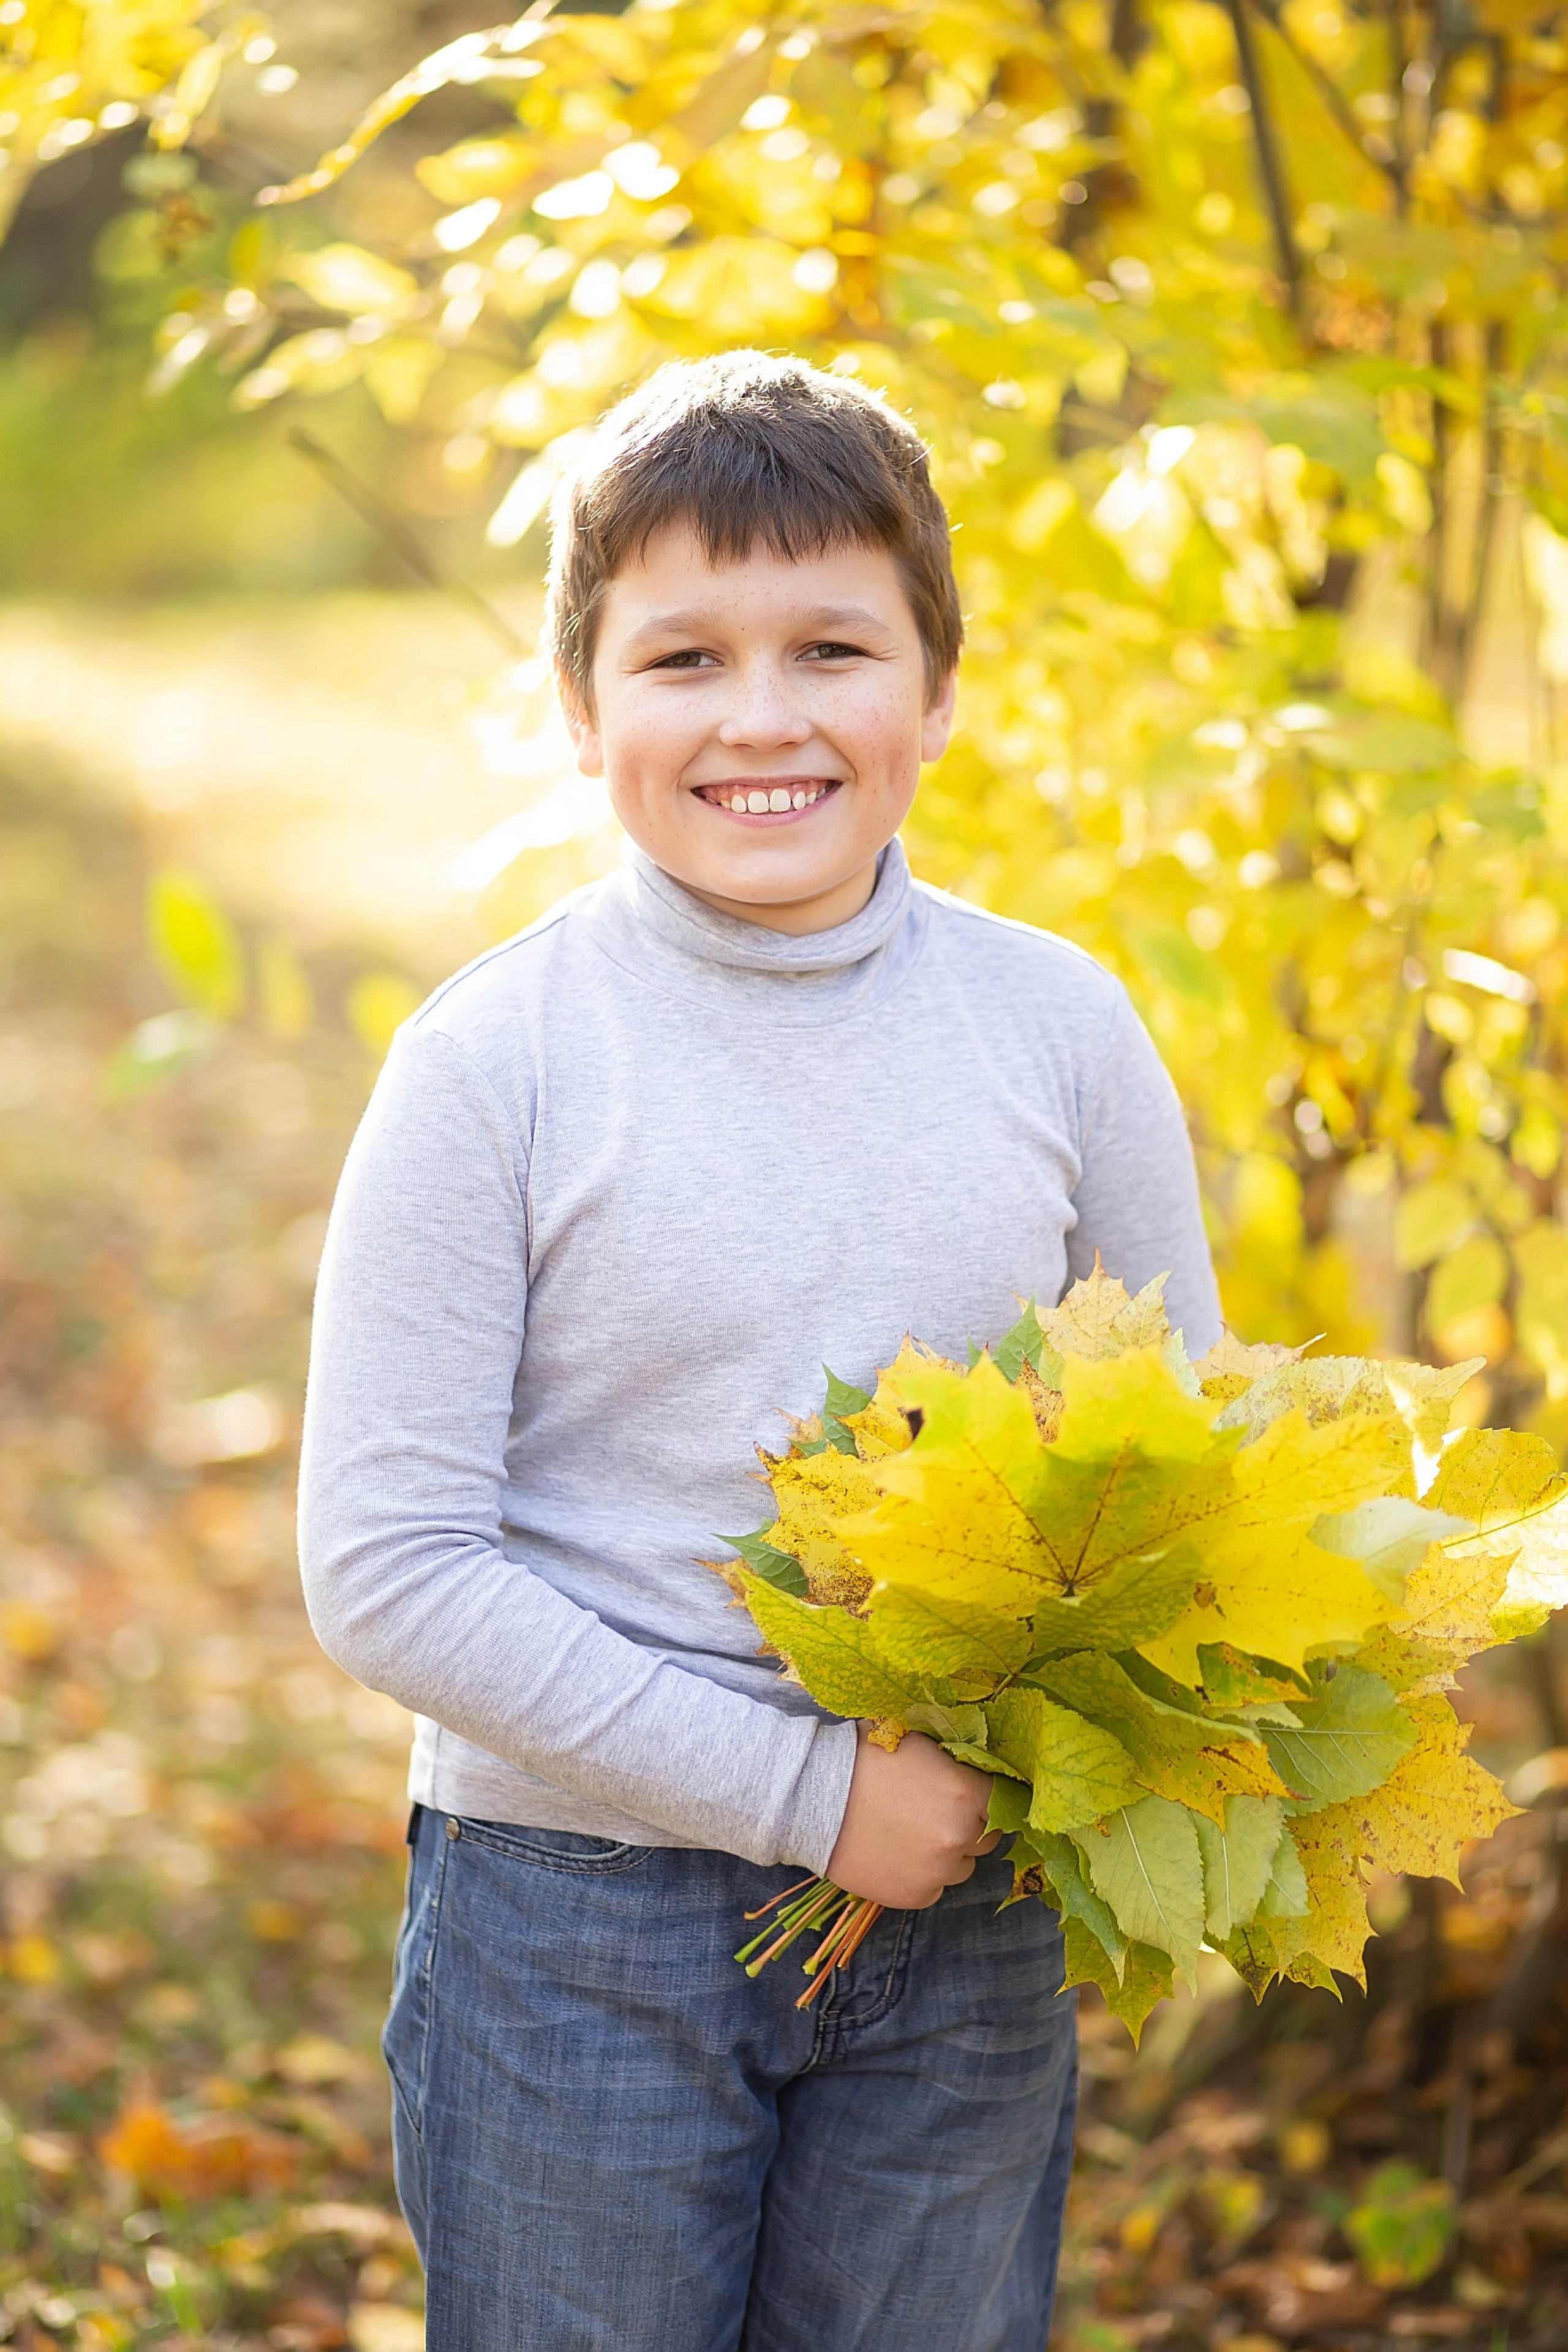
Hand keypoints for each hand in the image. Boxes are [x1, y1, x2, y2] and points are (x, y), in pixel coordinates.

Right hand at [825, 1725, 1000, 1908]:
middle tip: (936, 1810)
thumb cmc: (861, 1758)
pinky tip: (896, 1852)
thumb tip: (976, 1764)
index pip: (1001, 1798)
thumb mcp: (917, 1741)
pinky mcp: (915, 1895)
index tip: (969, 1791)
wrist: (811, 1796)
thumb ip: (952, 1759)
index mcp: (966, 1792)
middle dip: (968, 1823)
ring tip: (910, 1832)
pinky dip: (923, 1873)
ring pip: (962, 1866)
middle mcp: (959, 1836)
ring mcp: (938, 1871)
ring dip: (947, 1852)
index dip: (983, 1793)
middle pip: (986, 1836)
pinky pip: (934, 1886)